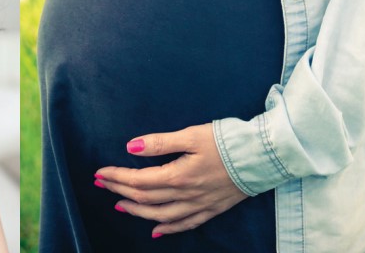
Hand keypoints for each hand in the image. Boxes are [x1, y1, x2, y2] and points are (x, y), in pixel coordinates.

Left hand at [94, 124, 247, 237]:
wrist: (265, 156)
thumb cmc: (228, 141)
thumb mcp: (192, 135)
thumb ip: (160, 143)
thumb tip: (131, 147)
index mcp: (178, 176)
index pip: (138, 180)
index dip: (116, 177)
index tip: (100, 173)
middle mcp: (186, 195)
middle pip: (145, 198)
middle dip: (120, 191)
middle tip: (102, 184)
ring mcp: (199, 205)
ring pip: (161, 216)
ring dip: (137, 211)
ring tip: (120, 205)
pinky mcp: (212, 209)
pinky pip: (185, 224)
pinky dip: (168, 229)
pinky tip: (156, 230)